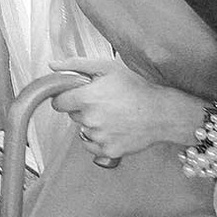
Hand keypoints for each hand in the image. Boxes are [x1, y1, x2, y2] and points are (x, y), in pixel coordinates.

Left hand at [52, 56, 203, 163]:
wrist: (163, 113)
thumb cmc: (138, 88)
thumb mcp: (108, 67)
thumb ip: (77, 65)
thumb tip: (54, 65)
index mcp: (86, 98)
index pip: (58, 102)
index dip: (66, 97)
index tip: (76, 95)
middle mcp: (90, 119)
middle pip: (72, 115)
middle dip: (83, 108)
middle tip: (103, 101)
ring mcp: (99, 137)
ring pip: (84, 130)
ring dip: (92, 124)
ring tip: (113, 115)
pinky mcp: (109, 151)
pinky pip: (93, 146)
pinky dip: (100, 139)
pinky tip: (114, 128)